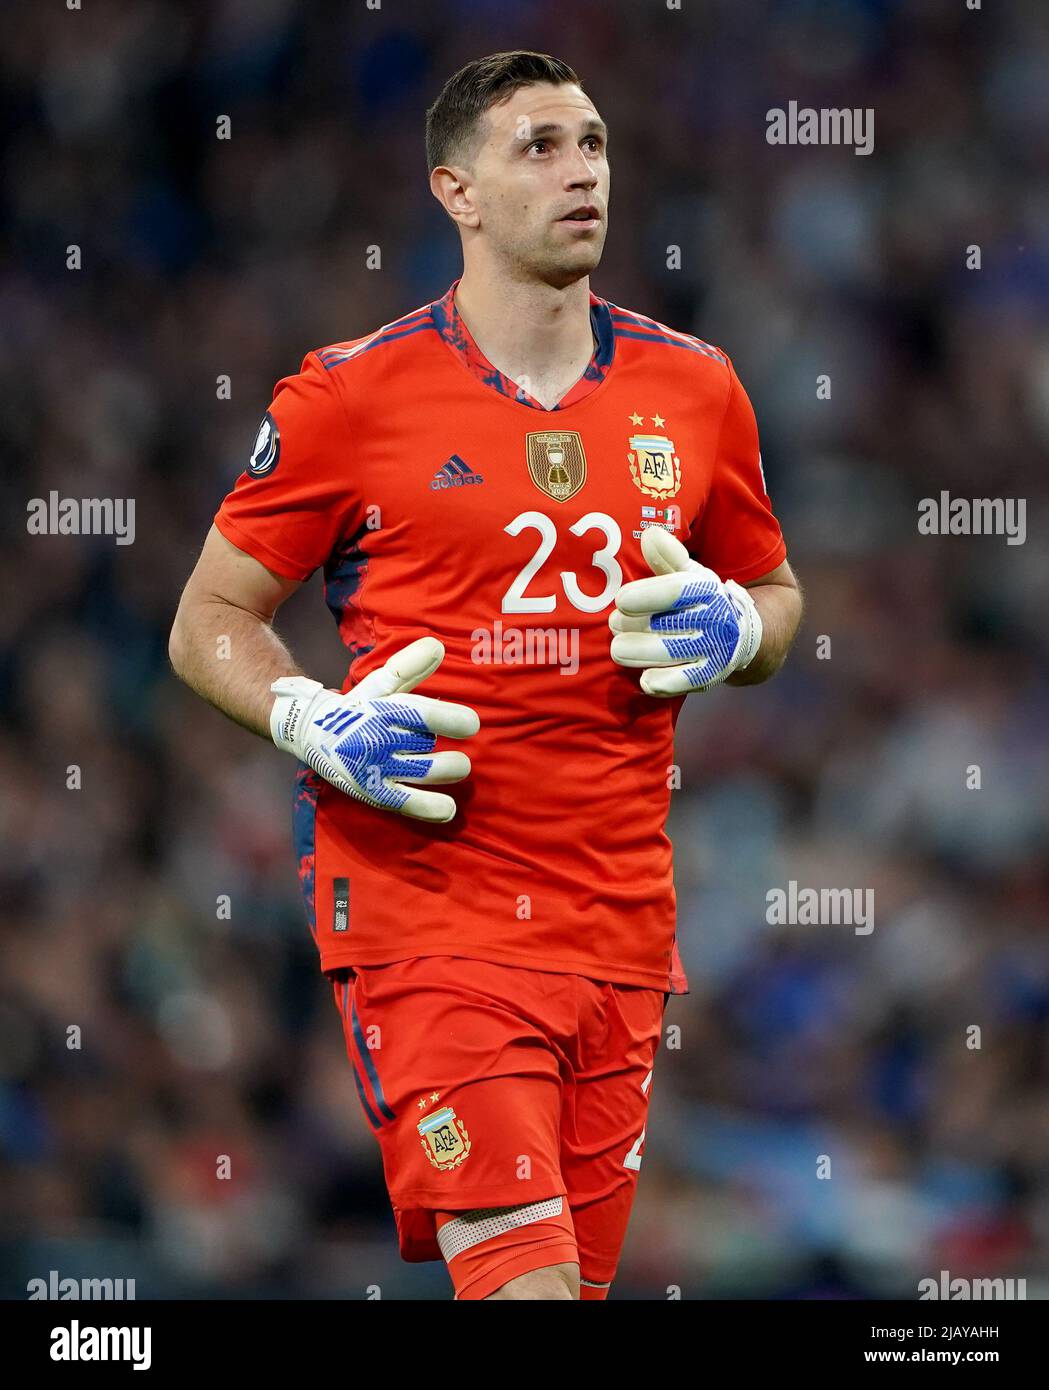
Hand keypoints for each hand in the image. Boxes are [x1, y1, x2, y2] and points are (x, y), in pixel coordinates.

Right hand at [269, 637, 478, 821]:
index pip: (418, 713)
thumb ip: (409, 667)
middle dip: (439, 743)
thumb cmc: (357, 707)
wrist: (311, 734)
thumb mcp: (380, 684)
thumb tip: (437, 644)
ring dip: (445, 771)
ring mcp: (376, 768)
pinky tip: (449, 809)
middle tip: (453, 746)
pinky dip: (428, 808)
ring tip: (460, 766)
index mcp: (382, 709)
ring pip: (420, 772)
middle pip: (423, 743)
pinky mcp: (374, 792)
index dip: (448, 719)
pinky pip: (405, 802)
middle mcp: (378, 739)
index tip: (472, 725)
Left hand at [609, 528, 761, 695]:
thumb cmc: (701, 600)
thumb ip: (668, 557)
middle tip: (613, 624)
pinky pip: (685, 681)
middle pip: (667, 623)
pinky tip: (644, 680)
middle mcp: (714, 619)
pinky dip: (663, 682)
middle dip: (634, 626)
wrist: (741, 635)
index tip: (621, 600)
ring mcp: (713, 649)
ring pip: (671, 653)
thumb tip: (650, 534)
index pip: (676, 591)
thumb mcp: (690, 574)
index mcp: (707, 590)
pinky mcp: (710, 675)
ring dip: (639, 652)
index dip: (647, 595)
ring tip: (618, 649)